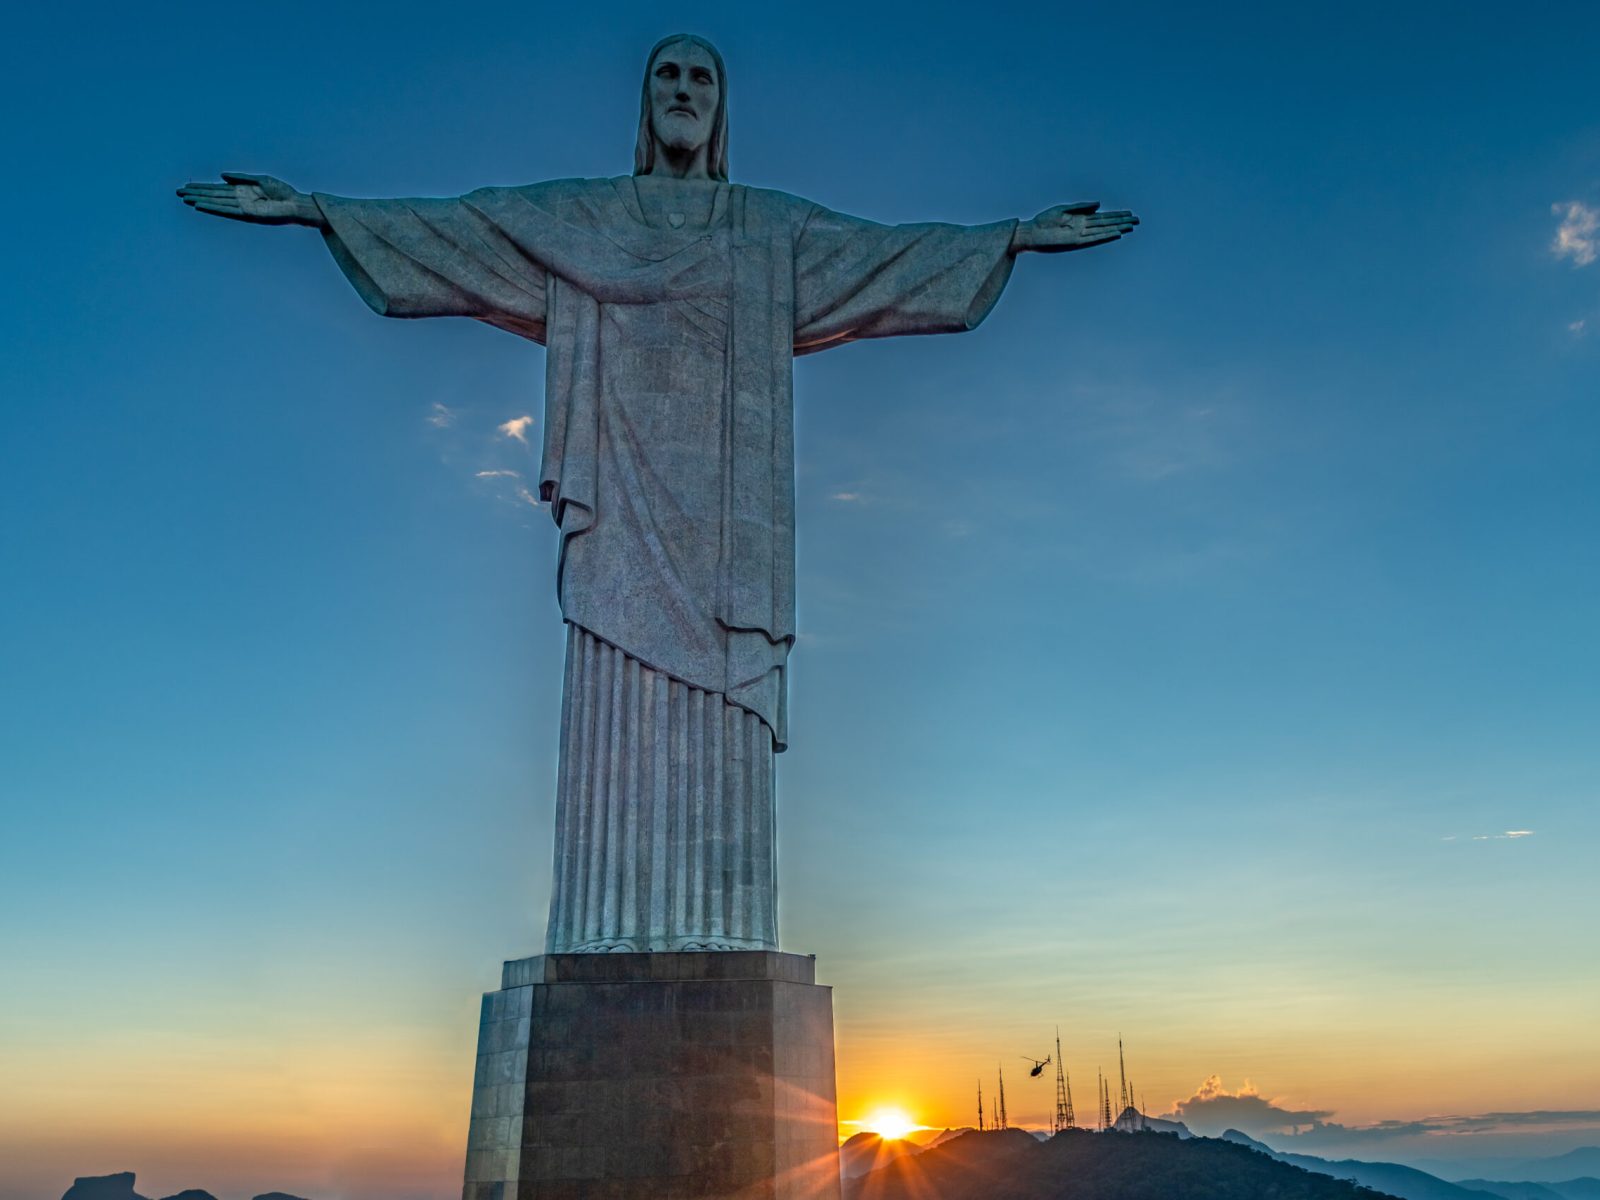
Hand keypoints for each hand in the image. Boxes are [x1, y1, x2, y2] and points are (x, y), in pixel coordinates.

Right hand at [176, 172, 322, 226]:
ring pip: (216, 203)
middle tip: (178, 193)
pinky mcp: (247, 214)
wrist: (295, 203)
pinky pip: (227, 210)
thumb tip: (222, 176)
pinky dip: (213, 208)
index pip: (217, 189)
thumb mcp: (260, 179)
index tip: (188, 186)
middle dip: (196, 194)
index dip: (202, 187)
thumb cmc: (283, 191)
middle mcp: (239, 199)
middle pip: (213, 196)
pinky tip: (201, 206)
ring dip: (200, 201)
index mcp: (242, 190)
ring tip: (185, 199)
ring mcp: (242, 207)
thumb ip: (241, 177)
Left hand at [1012, 201, 1138, 253]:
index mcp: (1080, 218)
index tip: (1129, 213)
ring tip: (1130, 226)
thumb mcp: (1062, 209)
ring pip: (1103, 231)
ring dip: (1117, 228)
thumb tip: (1099, 204)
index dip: (1116, 215)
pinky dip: (1104, 236)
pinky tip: (1115, 233)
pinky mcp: (1075, 241)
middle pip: (1106, 223)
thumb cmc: (1043, 221)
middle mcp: (1083, 227)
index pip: (1103, 216)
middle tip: (1137, 220)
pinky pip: (1093, 238)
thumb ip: (1081, 207)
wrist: (1030, 232)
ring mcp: (1080, 234)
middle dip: (1121, 221)